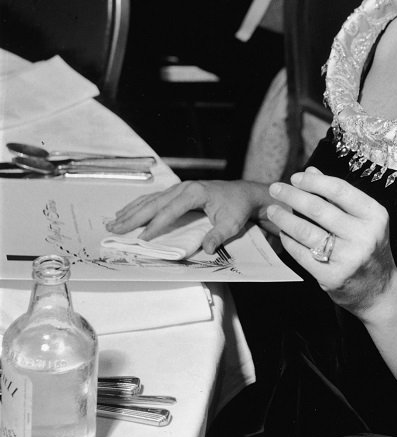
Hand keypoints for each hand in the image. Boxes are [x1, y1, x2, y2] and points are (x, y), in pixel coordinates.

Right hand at [106, 179, 270, 252]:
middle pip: (154, 203)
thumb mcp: (232, 223)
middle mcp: (184, 187)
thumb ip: (219, 235)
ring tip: (113, 222)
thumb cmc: (238, 208)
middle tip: (114, 230)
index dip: (155, 225)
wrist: (244, 193)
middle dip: (133, 217)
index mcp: (196, 192)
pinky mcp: (178, 192)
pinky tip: (126, 213)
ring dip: (131, 211)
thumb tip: (208, 249)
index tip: (141, 239)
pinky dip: (139, 206)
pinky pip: (155, 198)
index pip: (170, 211)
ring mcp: (180, 188)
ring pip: (151, 199)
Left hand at [266, 166, 396, 314]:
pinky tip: (283, 233)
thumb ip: (337, 196)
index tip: (295, 177)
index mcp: (374, 215)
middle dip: (292, 196)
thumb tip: (311, 171)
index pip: (339, 190)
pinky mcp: (333, 277)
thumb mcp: (363, 219)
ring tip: (272, 210)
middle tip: (275, 189)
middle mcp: (364, 236)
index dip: (314, 182)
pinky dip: (289, 241)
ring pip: (307, 232)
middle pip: (319, 209)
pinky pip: (302, 254)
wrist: (379, 290)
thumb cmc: (368, 247)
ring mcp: (349, 258)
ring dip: (285, 219)